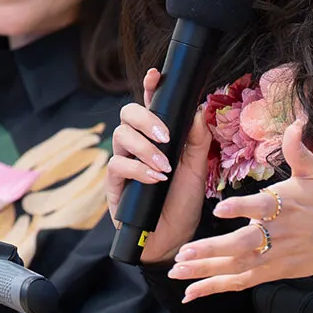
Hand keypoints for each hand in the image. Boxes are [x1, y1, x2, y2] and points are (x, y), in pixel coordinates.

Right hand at [104, 68, 214, 264]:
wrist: (175, 238)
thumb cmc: (183, 203)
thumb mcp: (197, 170)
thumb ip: (198, 140)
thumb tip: (198, 110)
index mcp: (156, 138)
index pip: (150, 107)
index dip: (150, 88)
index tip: (156, 74)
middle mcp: (136, 146)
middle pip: (127, 114)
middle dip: (145, 118)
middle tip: (165, 135)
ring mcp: (123, 164)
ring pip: (121, 137)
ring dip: (145, 148)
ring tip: (165, 166)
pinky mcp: (114, 184)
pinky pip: (118, 166)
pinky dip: (139, 169)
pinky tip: (155, 179)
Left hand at [167, 122, 312, 302]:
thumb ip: (300, 151)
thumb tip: (295, 125)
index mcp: (285, 206)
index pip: (261, 208)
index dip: (241, 208)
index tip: (220, 209)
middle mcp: (277, 235)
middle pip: (243, 246)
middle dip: (212, 250)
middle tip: (185, 252)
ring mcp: (274, 257)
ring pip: (237, 268)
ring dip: (206, 271)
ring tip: (177, 271)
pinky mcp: (273, 272)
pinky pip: (242, 282)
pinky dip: (217, 287)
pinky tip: (193, 293)